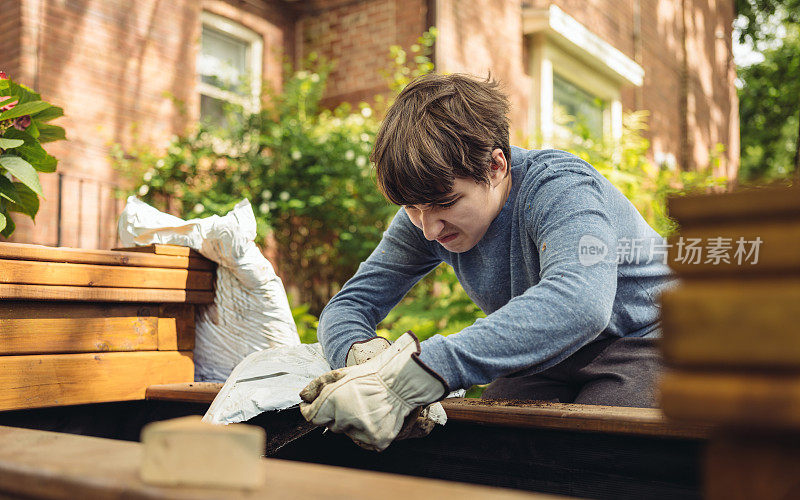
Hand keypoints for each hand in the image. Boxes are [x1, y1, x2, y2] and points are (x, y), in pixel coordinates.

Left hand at [299, 332, 446, 450]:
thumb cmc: (371, 374)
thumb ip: (318, 386)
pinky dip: (370, 431)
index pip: (312, 417)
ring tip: (368, 406)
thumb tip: (303, 397)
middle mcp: (345, 419)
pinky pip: (366, 440)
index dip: (311, 411)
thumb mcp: (341, 373)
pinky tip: (377, 416)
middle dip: (337, 414)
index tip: (312, 407)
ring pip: (349, 433)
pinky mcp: (377, 440)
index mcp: (333, 402)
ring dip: (354, 423)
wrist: (402, 380)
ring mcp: (362, 431)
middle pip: (332, 425)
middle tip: (353, 400)